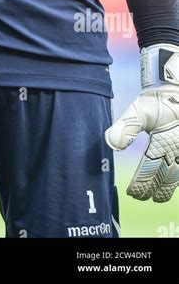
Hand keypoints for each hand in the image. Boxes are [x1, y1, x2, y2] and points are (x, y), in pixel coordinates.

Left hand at [105, 44, 178, 201]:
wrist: (176, 85)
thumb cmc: (157, 99)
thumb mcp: (139, 110)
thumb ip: (126, 128)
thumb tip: (111, 144)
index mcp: (162, 142)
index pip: (150, 170)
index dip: (141, 184)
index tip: (132, 193)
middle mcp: (175, 149)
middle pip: (165, 176)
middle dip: (153, 189)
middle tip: (143, 198)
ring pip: (177, 175)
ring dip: (167, 187)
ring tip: (158, 197)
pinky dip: (177, 178)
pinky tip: (173, 183)